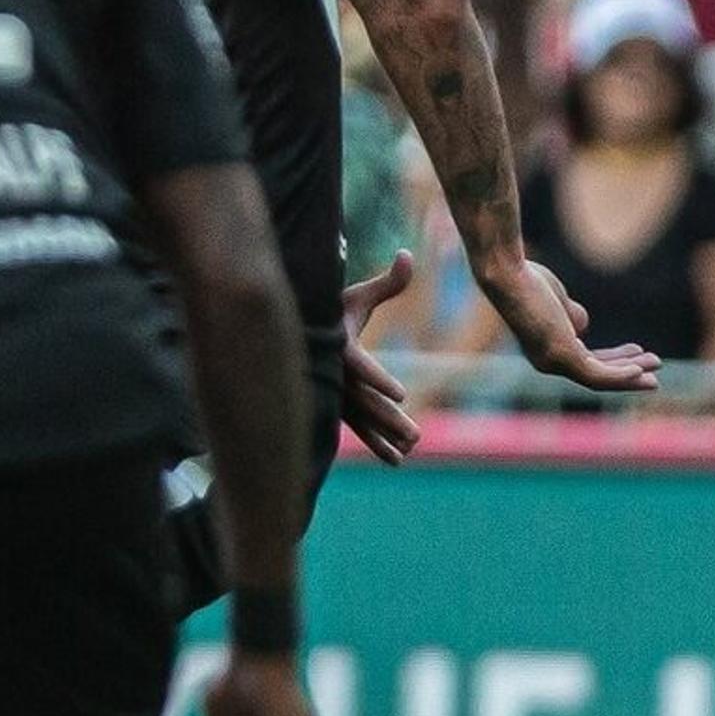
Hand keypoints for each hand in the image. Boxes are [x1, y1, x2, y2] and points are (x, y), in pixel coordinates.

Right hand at [338, 249, 420, 464]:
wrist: (298, 333)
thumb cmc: (329, 310)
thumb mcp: (355, 295)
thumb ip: (387, 282)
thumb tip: (408, 255)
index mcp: (339, 348)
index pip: (360, 366)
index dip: (379, 379)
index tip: (402, 393)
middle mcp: (335, 376)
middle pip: (364, 401)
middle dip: (389, 419)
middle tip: (416, 435)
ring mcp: (335, 395)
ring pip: (362, 421)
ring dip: (386, 436)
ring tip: (411, 449)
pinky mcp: (338, 407)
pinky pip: (358, 429)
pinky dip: (377, 443)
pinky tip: (397, 460)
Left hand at [477, 256, 658, 394]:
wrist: (509, 275)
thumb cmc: (528, 282)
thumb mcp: (556, 303)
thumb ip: (571, 318)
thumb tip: (582, 327)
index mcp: (547, 350)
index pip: (586, 361)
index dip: (615, 360)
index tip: (637, 352)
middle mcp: (548, 362)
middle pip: (596, 374)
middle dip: (627, 371)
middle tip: (654, 367)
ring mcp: (553, 361)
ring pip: (599, 378)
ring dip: (630, 375)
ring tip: (656, 367)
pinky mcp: (561, 355)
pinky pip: (597, 374)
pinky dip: (620, 375)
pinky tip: (639, 370)